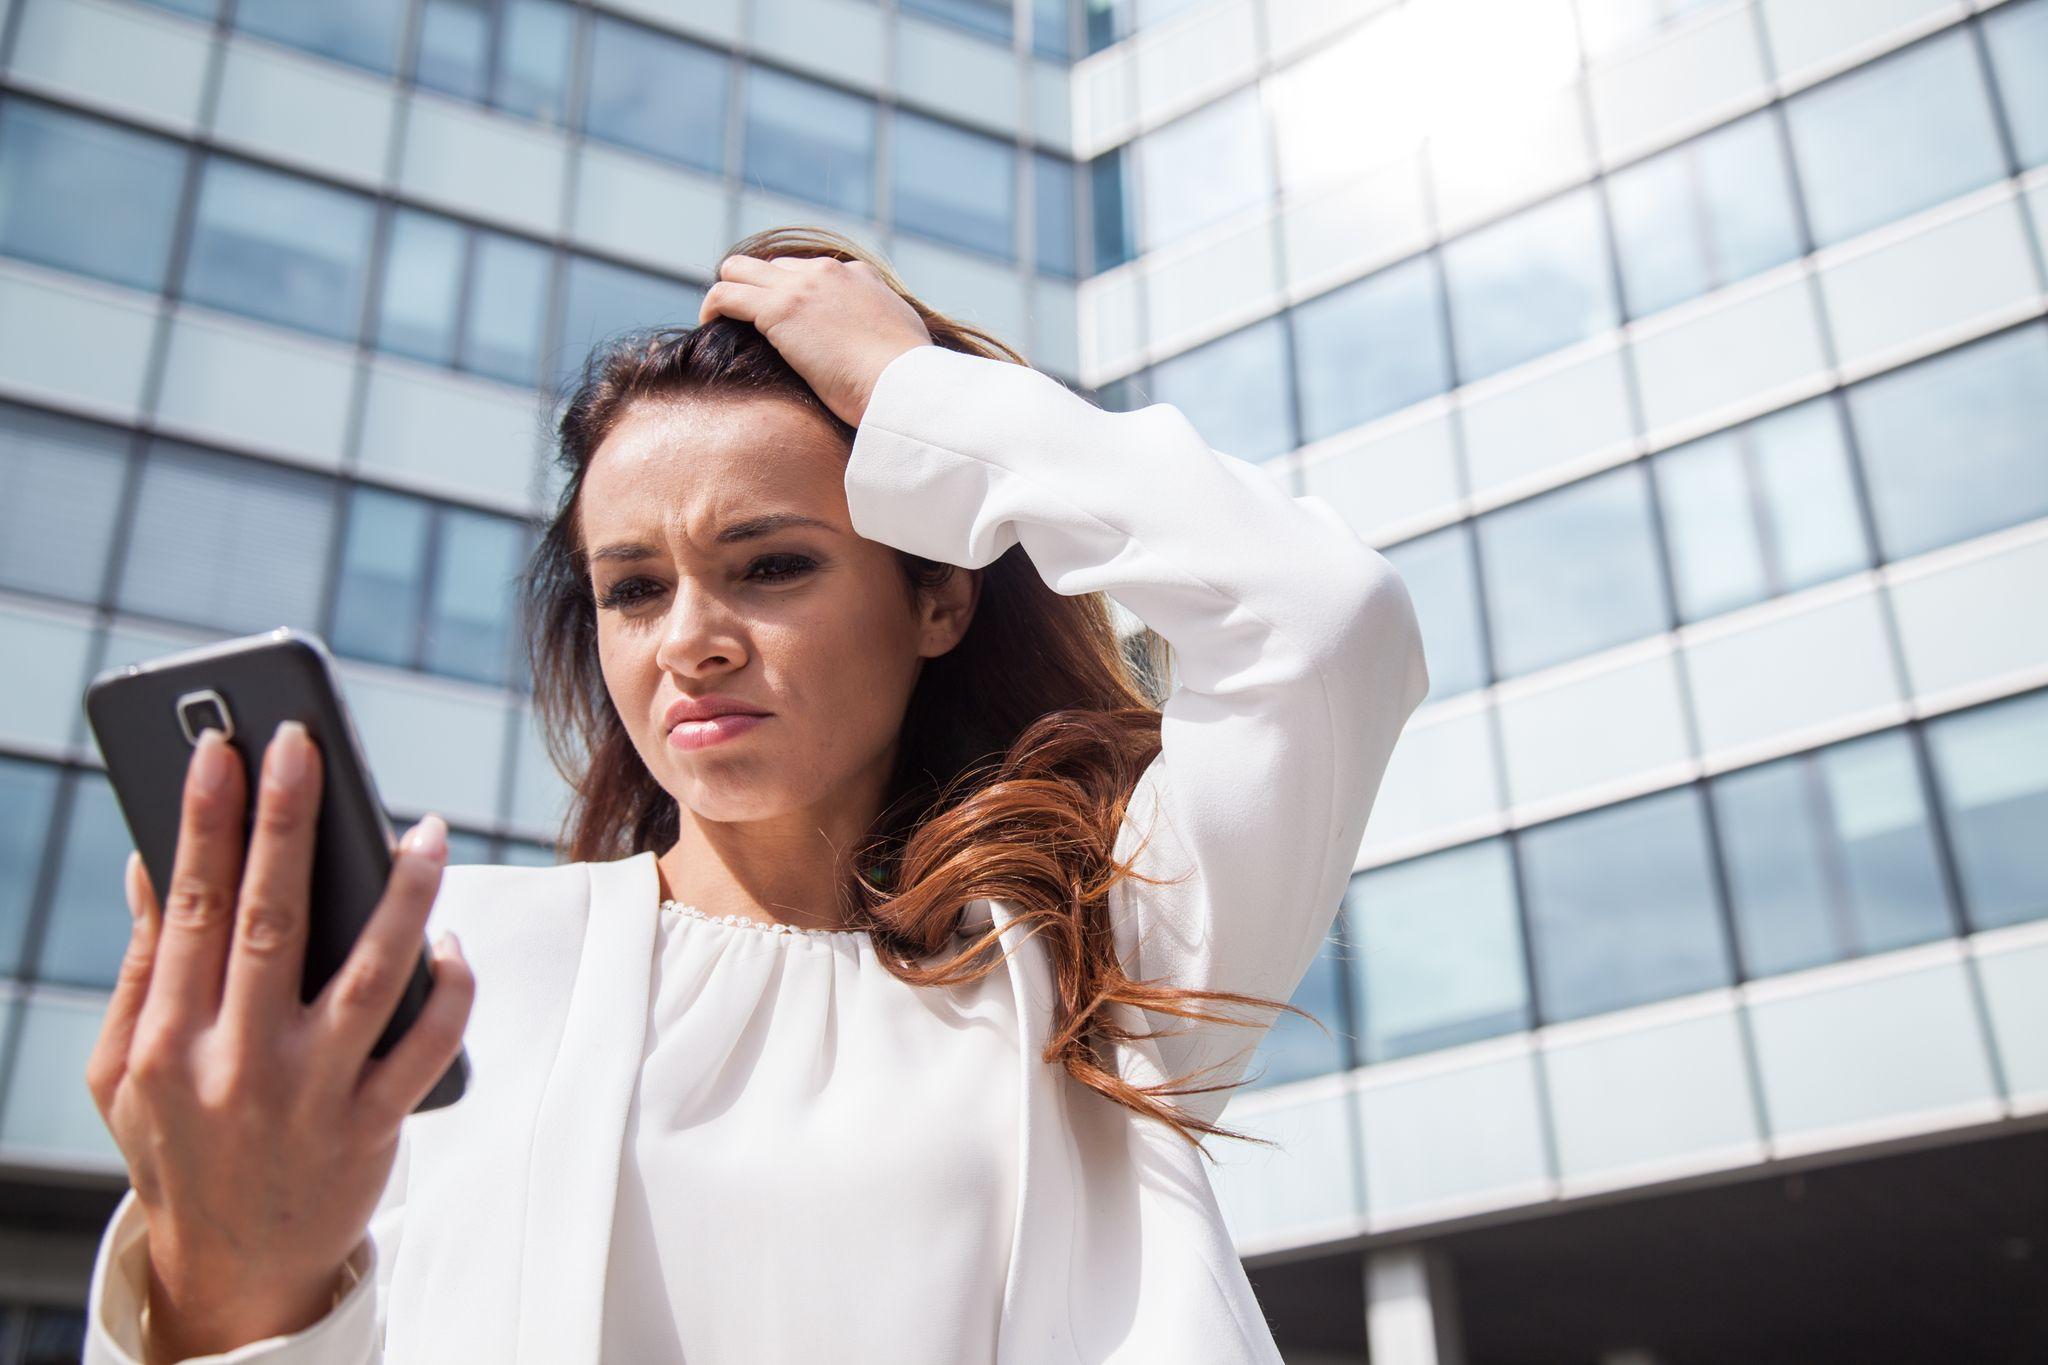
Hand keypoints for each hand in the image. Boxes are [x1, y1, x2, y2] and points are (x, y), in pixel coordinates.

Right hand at [84, 722, 473, 1358]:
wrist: (231, 1268)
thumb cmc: (178, 1145)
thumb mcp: (126, 1071)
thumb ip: (142, 969)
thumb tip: (148, 859)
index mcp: (168, 1041)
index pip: (191, 909)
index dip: (207, 822)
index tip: (224, 746)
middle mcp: (237, 1064)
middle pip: (273, 922)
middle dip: (288, 824)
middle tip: (307, 743)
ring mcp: (310, 1097)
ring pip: (371, 975)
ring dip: (402, 895)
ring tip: (426, 830)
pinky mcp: (372, 1128)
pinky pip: (427, 1046)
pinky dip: (449, 991)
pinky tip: (453, 943)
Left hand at [697, 253, 933, 428]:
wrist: (904, 384)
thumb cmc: (909, 381)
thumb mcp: (905, 343)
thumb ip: (886, 335)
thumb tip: (883, 352)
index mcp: (861, 278)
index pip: (813, 272)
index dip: (793, 293)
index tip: (785, 321)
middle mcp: (828, 272)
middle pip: (774, 266)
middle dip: (757, 290)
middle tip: (746, 324)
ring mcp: (801, 286)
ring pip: (739, 269)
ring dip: (727, 292)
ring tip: (719, 322)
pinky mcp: (777, 308)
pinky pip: (725, 294)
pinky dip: (712, 306)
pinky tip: (708, 326)